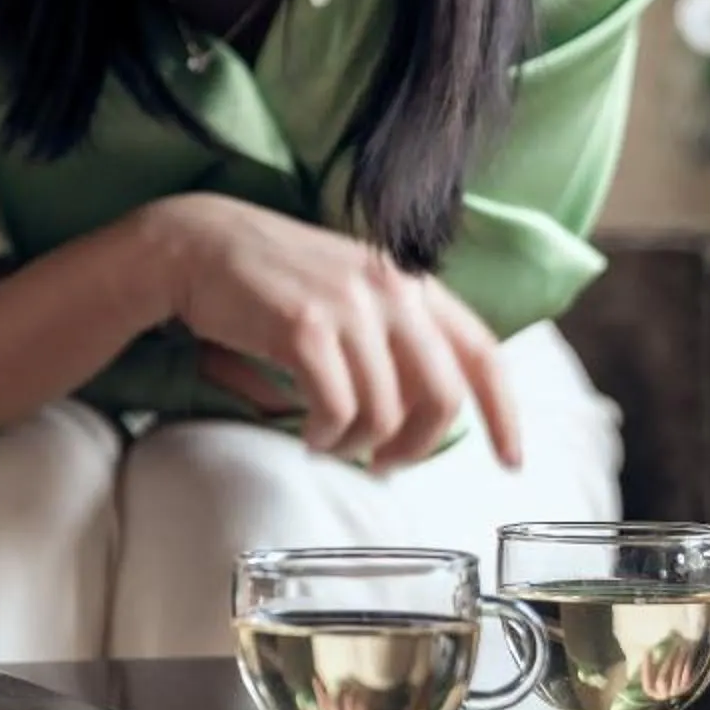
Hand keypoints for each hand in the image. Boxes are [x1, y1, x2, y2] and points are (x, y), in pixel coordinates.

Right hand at [140, 195, 518, 468]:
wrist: (199, 244)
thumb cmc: (274, 280)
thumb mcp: (350, 294)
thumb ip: (393, 337)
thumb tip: (420, 415)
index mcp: (410, 283)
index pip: (483, 353)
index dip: (505, 414)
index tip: (510, 461)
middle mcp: (391, 290)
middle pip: (442, 396)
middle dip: (418, 447)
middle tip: (385, 465)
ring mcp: (348, 306)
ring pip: (386, 413)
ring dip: (357, 446)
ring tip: (328, 442)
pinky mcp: (304, 327)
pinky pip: (337, 410)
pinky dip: (325, 435)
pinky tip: (307, 432)